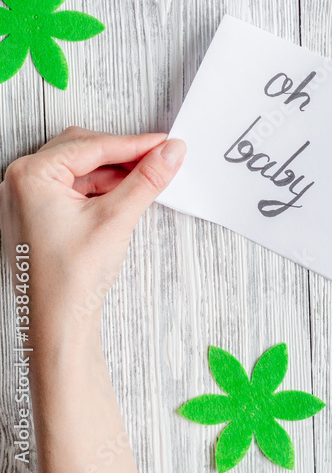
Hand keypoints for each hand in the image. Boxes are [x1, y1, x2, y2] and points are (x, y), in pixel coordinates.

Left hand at [0, 126, 185, 345]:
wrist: (57, 328)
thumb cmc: (70, 281)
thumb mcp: (116, 218)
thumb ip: (147, 178)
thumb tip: (170, 152)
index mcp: (30, 176)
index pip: (93, 146)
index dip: (135, 144)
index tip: (164, 143)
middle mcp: (20, 183)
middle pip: (83, 150)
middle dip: (122, 156)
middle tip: (157, 159)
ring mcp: (26, 200)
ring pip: (79, 168)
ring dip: (112, 172)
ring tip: (145, 180)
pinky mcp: (36, 215)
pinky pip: (72, 187)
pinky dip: (99, 188)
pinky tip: (123, 196)